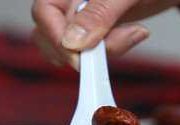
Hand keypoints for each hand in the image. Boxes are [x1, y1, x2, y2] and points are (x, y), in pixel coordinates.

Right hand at [31, 0, 179, 69]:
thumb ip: (100, 13)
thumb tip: (73, 43)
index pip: (44, 11)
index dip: (57, 38)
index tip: (80, 58)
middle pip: (52, 32)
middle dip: (81, 49)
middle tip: (118, 43)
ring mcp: (86, 11)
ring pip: (70, 44)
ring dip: (99, 52)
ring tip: (134, 34)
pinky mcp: (102, 24)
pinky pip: (92, 46)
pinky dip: (111, 49)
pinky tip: (134, 34)